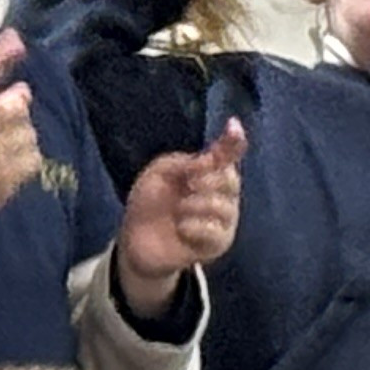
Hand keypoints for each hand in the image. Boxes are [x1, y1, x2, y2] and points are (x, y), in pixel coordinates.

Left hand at [114, 118, 242, 313]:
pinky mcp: (218, 243)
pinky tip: (181, 229)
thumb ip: (185, 163)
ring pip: (224, 207)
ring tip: (178, 211)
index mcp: (209, 171)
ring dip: (196, 206)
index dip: (233, 140)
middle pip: (231, 180)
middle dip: (207, 180)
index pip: (228, 153)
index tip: (232, 126)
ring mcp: (223, 220)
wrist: (136, 241)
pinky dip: (195, 228)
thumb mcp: (158, 173)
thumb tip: (211, 160)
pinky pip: (217, 232)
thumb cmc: (149, 203)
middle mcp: (222, 193)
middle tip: (186, 185)